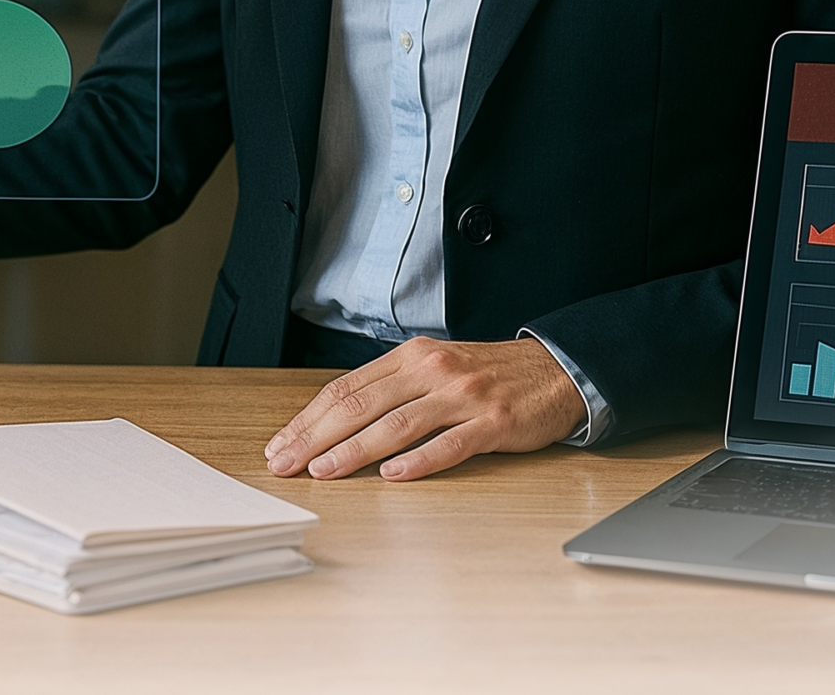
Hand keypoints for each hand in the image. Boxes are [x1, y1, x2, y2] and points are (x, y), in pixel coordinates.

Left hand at [263, 336, 587, 480]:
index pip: (345, 389)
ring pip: (396, 425)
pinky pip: (450, 444)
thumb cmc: (485, 375)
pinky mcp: (492, 422)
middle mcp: (431, 371)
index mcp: (409, 358)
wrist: (553, 370)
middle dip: (316, 437)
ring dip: (354, 450)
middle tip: (286, 463)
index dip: (308, 418)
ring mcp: (462, 396)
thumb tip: (337, 422)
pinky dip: (419, 461)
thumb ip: (391, 390)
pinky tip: (393, 476)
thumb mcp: (433, 368)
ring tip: (324, 471)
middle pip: (360, 405)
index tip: (281, 444)